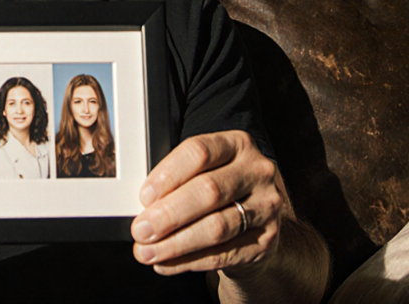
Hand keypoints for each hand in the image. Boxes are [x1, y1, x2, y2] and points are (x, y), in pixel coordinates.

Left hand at [131, 130, 281, 276]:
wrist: (257, 224)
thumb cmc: (220, 194)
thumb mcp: (204, 173)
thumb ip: (177, 182)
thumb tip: (142, 207)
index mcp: (236, 144)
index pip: (199, 151)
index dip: (168, 174)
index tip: (144, 197)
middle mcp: (256, 172)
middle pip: (209, 190)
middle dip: (168, 214)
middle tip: (141, 230)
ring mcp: (266, 206)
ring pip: (217, 226)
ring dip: (175, 243)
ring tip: (148, 251)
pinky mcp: (266, 240)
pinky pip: (223, 254)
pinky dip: (189, 261)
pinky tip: (167, 264)